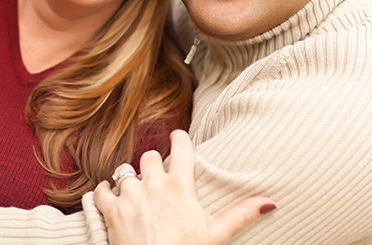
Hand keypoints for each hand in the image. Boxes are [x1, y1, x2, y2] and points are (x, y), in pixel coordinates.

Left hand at [94, 130, 275, 244]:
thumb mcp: (216, 234)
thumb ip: (241, 214)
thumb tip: (270, 202)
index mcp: (180, 186)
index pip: (180, 146)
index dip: (179, 138)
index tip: (178, 137)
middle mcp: (154, 185)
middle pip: (149, 156)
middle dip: (152, 164)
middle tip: (157, 178)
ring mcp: (130, 196)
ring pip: (125, 171)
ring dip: (129, 180)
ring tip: (136, 194)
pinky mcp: (111, 211)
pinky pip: (101, 190)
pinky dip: (103, 192)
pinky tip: (110, 198)